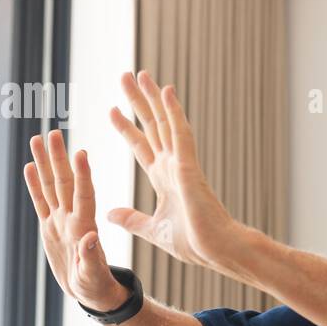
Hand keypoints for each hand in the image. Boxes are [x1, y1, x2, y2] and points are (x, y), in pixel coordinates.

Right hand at [24, 130, 128, 312]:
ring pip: (50, 186)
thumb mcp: (93, 277)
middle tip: (54, 133)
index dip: (83, 175)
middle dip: (58, 158)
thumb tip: (90, 238)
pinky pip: (40, 202)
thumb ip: (91, 259)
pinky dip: (34, 185)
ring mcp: (59, 221)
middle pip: (63, 183)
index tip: (81, 152)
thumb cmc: (95, 287)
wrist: (90, 292)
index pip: (84, 195)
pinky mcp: (50, 227)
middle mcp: (71, 218)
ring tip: (38, 138)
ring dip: (44, 163)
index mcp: (84, 228)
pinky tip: (29, 166)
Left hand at [106, 71, 236, 268]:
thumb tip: (110, 213)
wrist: (217, 251)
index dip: (126, 128)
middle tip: (125, 77)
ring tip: (141, 74)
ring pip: (165, 123)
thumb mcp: (153, 230)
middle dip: (137, 102)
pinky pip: (180, 133)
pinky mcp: (190, 167)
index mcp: (165, 179)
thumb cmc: (194, 243)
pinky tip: (166, 91)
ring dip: (153, 98)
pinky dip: (173, 111)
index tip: (111, 110)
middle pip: (152, 126)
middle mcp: (173, 165)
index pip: (141, 147)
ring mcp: (183, 163)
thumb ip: (132, 219)